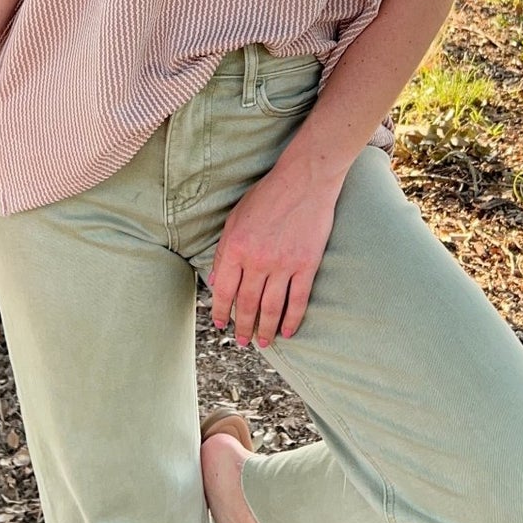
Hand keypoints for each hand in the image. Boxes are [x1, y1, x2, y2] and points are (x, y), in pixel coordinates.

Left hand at [207, 162, 338, 347]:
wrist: (304, 179)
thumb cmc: (267, 195)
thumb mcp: (235, 218)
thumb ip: (225, 251)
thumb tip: (216, 280)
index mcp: (235, 247)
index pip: (222, 290)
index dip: (220, 311)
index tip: (221, 324)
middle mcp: (257, 260)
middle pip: (247, 303)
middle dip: (243, 327)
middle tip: (242, 341)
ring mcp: (283, 264)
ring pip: (271, 307)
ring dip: (265, 329)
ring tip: (263, 343)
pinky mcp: (306, 264)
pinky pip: (298, 300)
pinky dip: (292, 319)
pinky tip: (288, 331)